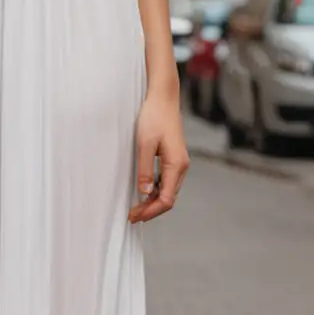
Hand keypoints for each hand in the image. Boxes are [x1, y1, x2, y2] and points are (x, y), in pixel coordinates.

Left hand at [129, 87, 188, 222]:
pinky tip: (144, 193)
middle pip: (168, 198)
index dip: (150, 211)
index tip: (134, 216)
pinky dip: (156, 191)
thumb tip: (145, 192)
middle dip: (150, 210)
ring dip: (152, 202)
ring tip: (135, 209)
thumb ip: (145, 169)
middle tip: (131, 216)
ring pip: (168, 191)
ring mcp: (179, 163)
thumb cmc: (154, 117)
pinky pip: (167, 181)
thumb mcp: (145, 144)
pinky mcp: (174, 158)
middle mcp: (181, 166)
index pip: (166, 199)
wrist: (163, 98)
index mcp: (176, 165)